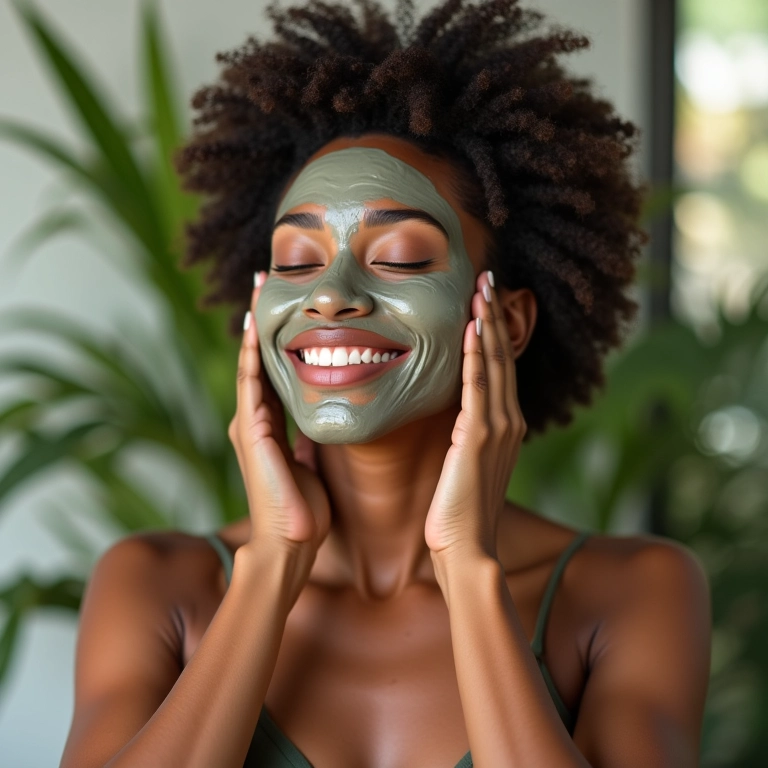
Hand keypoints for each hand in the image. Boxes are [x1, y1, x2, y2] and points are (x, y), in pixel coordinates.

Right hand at [228, 270, 330, 575]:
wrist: (291, 545)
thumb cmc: (304, 511)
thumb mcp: (311, 465)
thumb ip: (307, 443)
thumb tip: (316, 427)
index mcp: (271, 426)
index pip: (274, 371)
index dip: (278, 337)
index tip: (286, 304)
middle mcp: (255, 420)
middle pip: (258, 358)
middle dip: (262, 319)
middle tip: (267, 279)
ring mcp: (249, 424)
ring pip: (251, 363)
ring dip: (254, 325)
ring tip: (259, 288)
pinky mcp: (251, 431)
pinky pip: (252, 383)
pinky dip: (252, 354)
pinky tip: (255, 326)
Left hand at [424, 270, 525, 562]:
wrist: (466, 551)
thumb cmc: (459, 514)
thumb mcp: (466, 467)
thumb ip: (466, 439)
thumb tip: (457, 423)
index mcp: (504, 427)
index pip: (499, 368)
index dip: (492, 331)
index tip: (485, 299)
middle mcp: (508, 421)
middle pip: (500, 356)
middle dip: (494, 314)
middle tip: (488, 276)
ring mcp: (498, 428)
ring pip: (492, 364)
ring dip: (486, 323)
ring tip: (482, 287)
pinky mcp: (480, 437)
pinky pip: (478, 386)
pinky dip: (475, 354)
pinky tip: (471, 326)